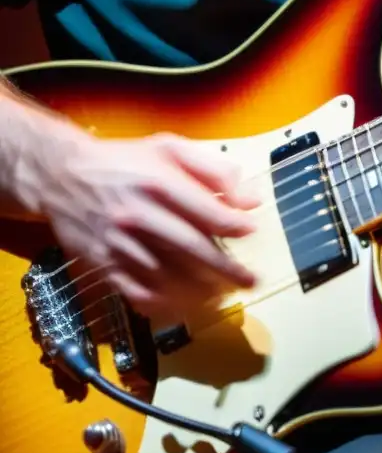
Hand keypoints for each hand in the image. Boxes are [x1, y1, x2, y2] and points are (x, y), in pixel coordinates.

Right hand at [19, 129, 258, 316]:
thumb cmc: (124, 162)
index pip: (207, 213)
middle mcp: (138, 215)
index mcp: (158, 183)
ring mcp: (119, 242)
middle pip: (192, 248)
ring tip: (222, 294)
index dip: (234, 226)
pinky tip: (183, 304)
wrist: (60, 175)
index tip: (251, 231)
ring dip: (199, 290)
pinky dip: (162, 303)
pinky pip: (136, 291)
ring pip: (166, 275)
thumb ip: (213, 170)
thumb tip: (251, 199)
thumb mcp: (169, 148)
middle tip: (249, 281)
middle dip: (226, 269)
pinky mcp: (102, 262)